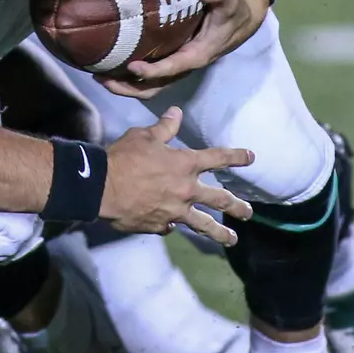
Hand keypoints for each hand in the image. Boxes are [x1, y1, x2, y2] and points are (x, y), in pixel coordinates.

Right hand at [100, 107, 253, 245]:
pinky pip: (170, 227)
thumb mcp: (143, 137)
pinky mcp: (159, 225)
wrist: (103, 188)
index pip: (217, 158)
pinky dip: (172, 226)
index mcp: (185, 165)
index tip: (250, 158)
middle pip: (220, 200)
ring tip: (232, 239)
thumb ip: (164, 128)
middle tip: (248, 213)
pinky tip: (172, 228)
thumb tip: (177, 112)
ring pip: (204, 224)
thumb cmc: (124, 158)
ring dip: (220, 233)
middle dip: (237, 206)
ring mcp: (175, 212)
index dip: (236, 157)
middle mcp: (186, 190)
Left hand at [101, 0, 269, 98]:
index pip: (172, 68)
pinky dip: (130, 78)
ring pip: (150, 86)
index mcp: (197, 55)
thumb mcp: (228, 1)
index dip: (152, 70)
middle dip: (129, 88)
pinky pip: (150, 77)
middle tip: (102, 79)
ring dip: (125, 86)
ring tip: (99, 77)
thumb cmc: (231, 12)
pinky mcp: (171, 62)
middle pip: (155, 87)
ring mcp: (176, 67)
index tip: (131, 67)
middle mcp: (184, 66)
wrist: (239, 21)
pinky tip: (110, 67)